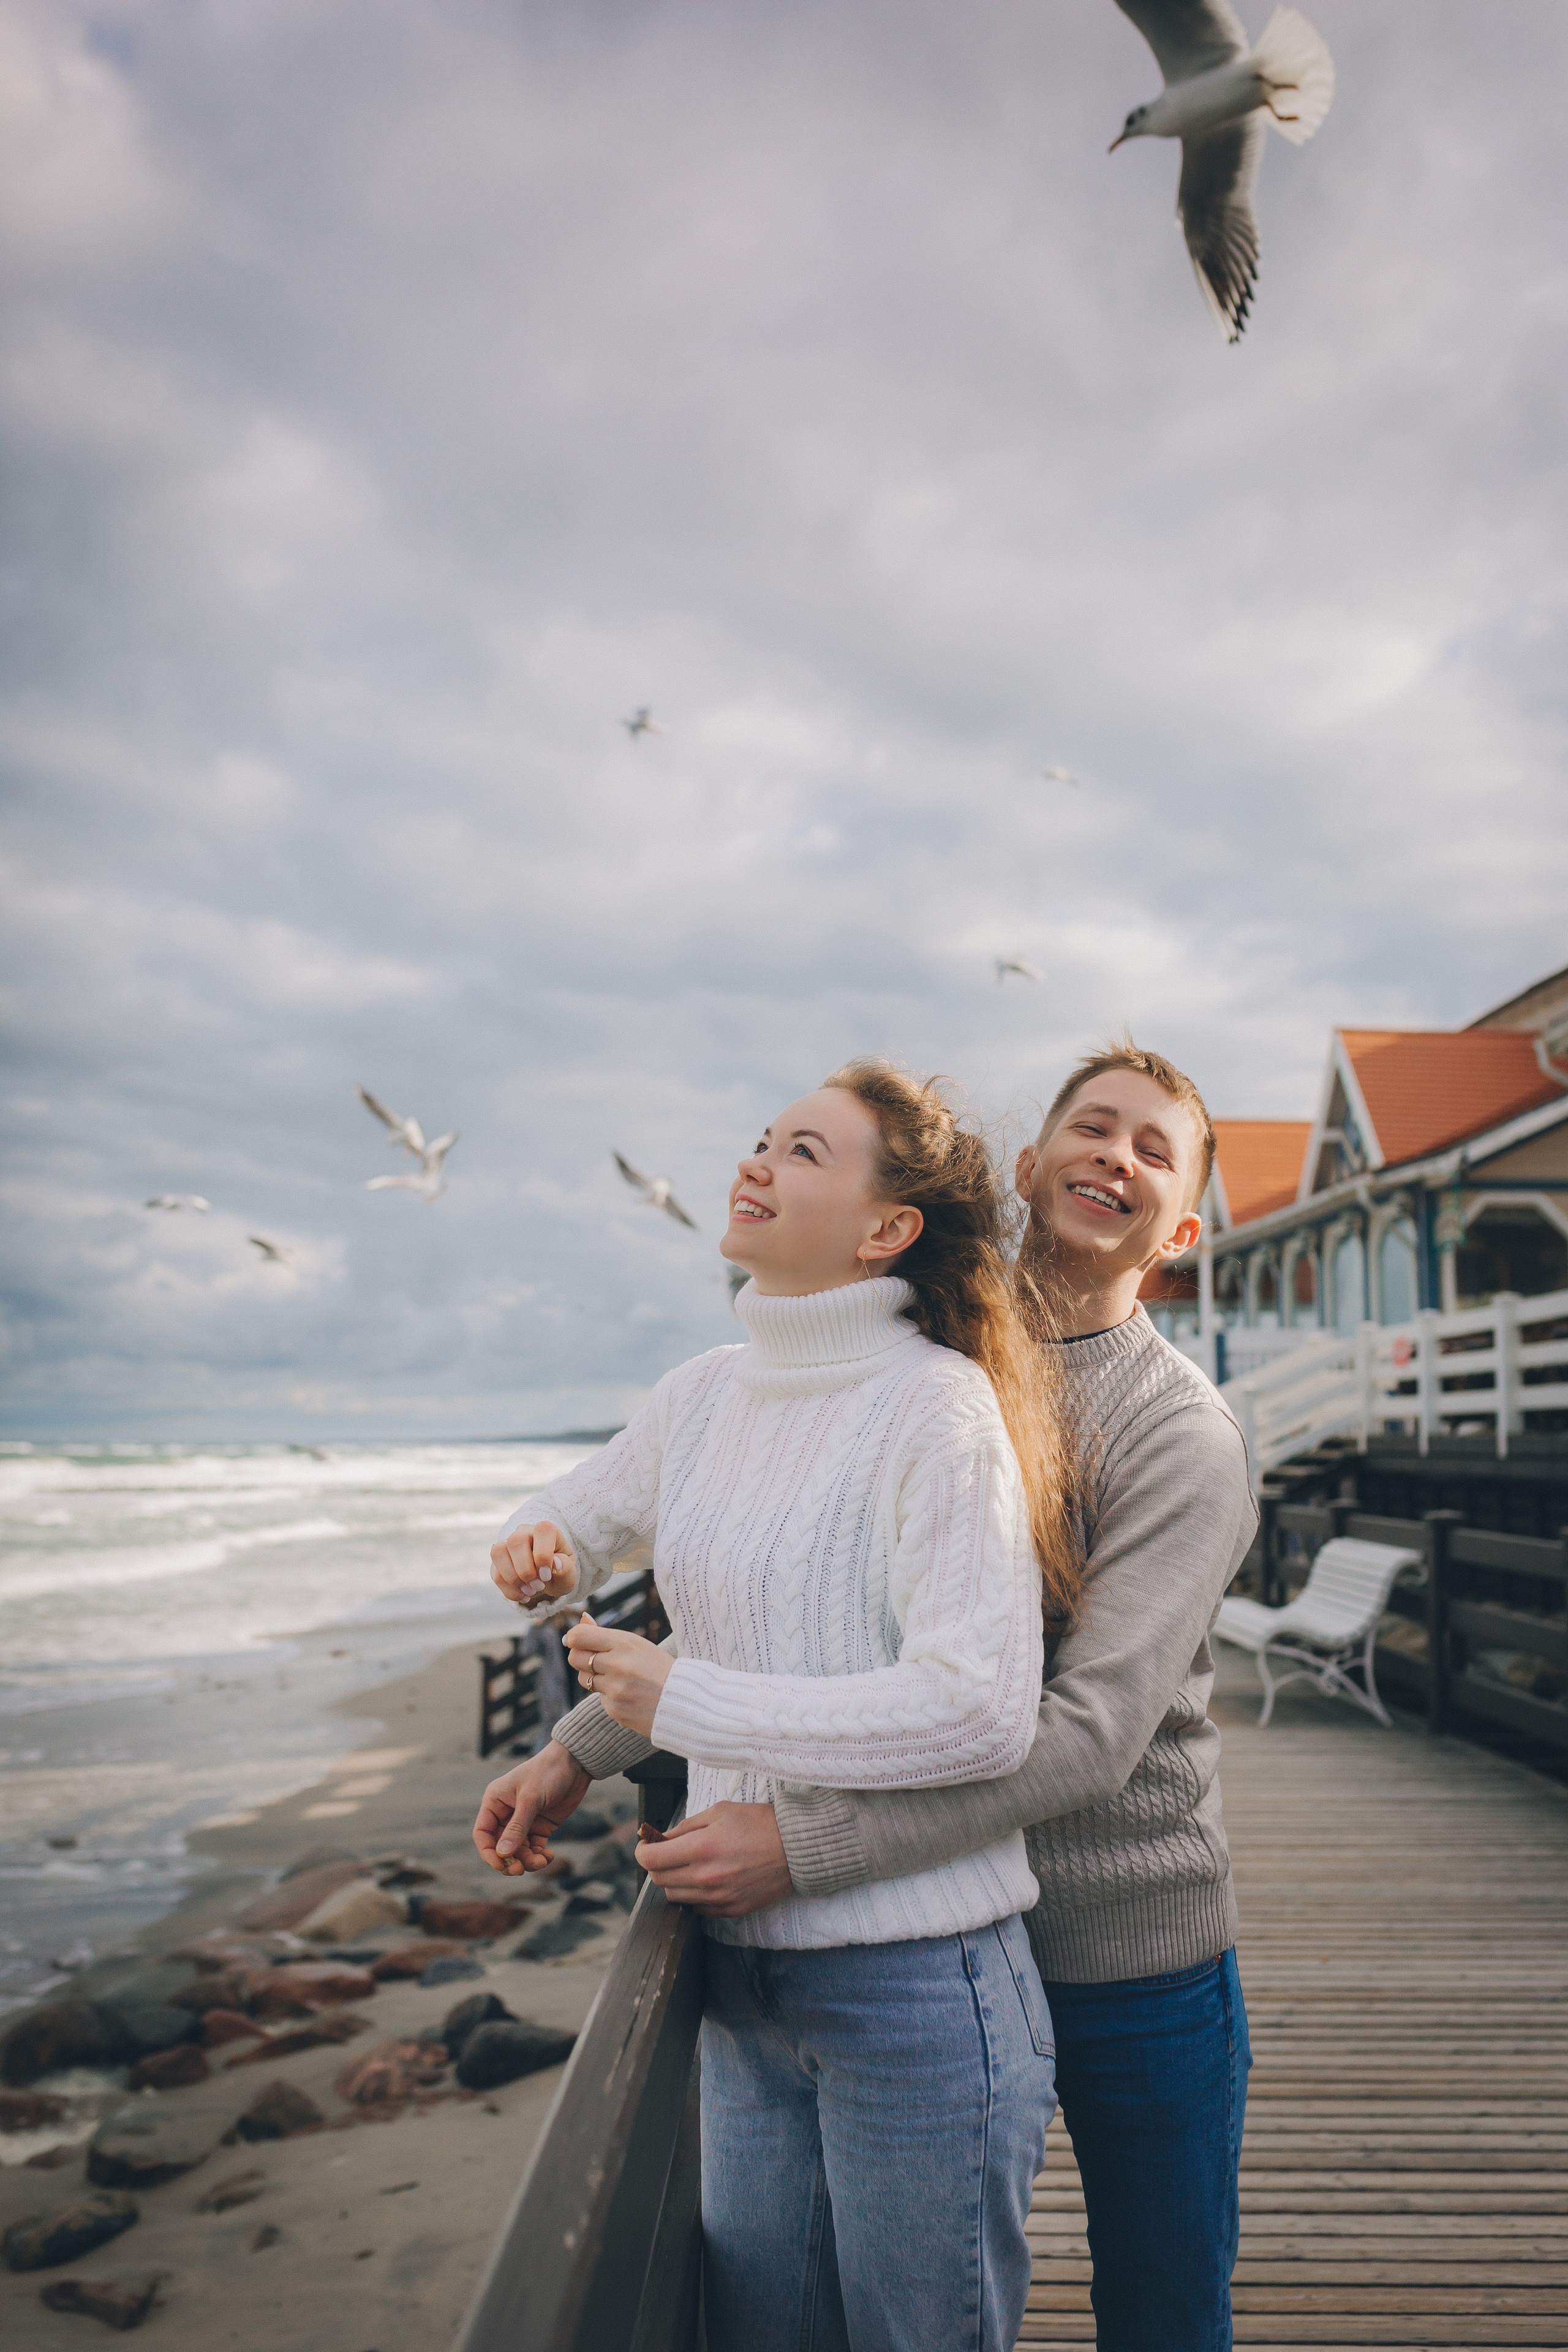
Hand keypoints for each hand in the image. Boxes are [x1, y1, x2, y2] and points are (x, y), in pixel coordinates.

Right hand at [472, 1740, 590, 1875]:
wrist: (576, 1763)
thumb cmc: (548, 1772)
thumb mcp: (531, 1798)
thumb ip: (517, 1827)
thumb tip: (502, 1854)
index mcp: (495, 1801)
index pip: (483, 1833)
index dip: (488, 1852)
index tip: (501, 1864)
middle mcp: (506, 1813)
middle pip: (500, 1847)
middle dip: (510, 1860)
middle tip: (522, 1869)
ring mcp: (523, 1821)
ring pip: (518, 1851)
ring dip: (528, 1861)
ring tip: (543, 1861)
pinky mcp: (540, 1827)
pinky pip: (534, 1849)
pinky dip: (540, 1856)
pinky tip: (550, 1856)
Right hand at [490, 1520, 577, 1608]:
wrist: (547, 1579)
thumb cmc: (559, 1572)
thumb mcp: (569, 1574)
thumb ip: (566, 1569)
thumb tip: (556, 1563)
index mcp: (547, 1531)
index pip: (542, 1530)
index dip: (543, 1555)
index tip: (547, 1575)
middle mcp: (525, 1532)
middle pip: (516, 1540)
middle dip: (525, 1570)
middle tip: (538, 1586)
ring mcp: (508, 1544)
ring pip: (498, 1552)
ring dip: (513, 1579)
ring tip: (530, 1592)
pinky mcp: (498, 1562)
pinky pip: (496, 1573)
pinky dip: (509, 1590)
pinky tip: (523, 1595)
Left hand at [563, 1617, 673, 1737]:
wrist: (685, 1702)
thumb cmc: (659, 1668)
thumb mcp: (637, 1645)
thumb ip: (606, 1634)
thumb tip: (582, 1619)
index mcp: (625, 1643)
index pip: (580, 1636)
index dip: (574, 1637)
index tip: (577, 1641)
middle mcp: (617, 1665)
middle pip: (575, 1657)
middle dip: (581, 1657)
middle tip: (596, 1660)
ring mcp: (615, 1689)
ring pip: (584, 1679)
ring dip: (595, 1677)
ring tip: (618, 1678)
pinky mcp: (615, 1709)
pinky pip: (600, 1698)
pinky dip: (610, 1696)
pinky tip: (629, 1695)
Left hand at [636, 1804, 793, 1917]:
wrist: (797, 1849)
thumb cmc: (760, 1824)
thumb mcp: (720, 1812)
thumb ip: (686, 1826)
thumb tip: (663, 1838)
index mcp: (701, 1848)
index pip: (651, 1859)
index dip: (643, 1850)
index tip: (647, 1844)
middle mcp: (705, 1878)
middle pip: (659, 1880)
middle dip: (657, 1864)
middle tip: (668, 1852)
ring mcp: (718, 1898)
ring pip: (675, 1896)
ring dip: (675, 1880)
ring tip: (690, 1865)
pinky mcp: (730, 1910)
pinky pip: (698, 1908)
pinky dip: (695, 1895)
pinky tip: (708, 1879)